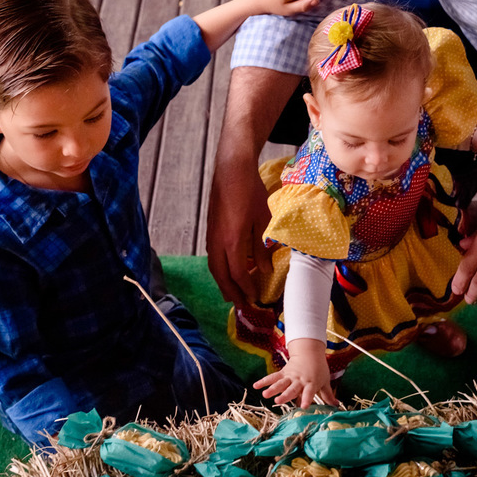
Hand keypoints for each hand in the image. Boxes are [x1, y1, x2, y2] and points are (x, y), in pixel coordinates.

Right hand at [206, 154, 273, 308]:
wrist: (232, 170)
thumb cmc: (251, 192)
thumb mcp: (264, 220)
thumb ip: (262, 248)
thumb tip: (265, 270)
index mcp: (232, 241)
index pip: (237, 273)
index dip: (246, 288)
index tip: (255, 298)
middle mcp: (217, 242)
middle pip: (221, 275)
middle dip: (231, 292)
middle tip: (242, 306)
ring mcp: (211, 236)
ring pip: (214, 267)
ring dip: (223, 283)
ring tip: (233, 295)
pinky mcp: (210, 230)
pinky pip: (213, 257)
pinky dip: (221, 269)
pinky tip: (229, 272)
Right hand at [253, 339, 335, 407]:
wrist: (310, 352)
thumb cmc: (319, 369)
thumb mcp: (325, 381)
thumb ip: (328, 395)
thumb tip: (336, 405)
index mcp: (311, 383)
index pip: (309, 392)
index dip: (307, 399)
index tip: (304, 406)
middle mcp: (299, 380)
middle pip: (292, 388)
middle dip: (285, 395)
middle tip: (278, 401)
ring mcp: (290, 376)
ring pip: (281, 383)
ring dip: (272, 389)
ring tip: (265, 395)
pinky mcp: (283, 373)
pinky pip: (273, 377)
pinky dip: (264, 381)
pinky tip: (256, 385)